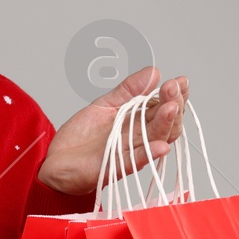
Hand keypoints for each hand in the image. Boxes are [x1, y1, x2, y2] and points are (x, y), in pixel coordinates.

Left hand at [36, 66, 188, 197]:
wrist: (56, 160)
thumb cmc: (83, 136)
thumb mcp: (105, 104)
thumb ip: (128, 90)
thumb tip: (153, 72)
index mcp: (137, 123)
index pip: (163, 108)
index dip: (175, 95)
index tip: (181, 81)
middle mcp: (138, 138)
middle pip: (165, 123)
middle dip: (173, 104)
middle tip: (174, 88)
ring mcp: (128, 152)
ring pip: (154, 140)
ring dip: (165, 124)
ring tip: (172, 107)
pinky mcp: (114, 167)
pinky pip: (136, 161)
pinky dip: (149, 153)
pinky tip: (161, 145)